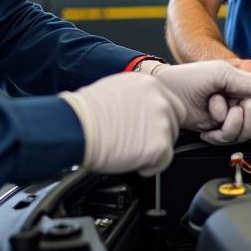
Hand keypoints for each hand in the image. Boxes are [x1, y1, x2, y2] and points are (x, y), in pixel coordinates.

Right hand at [61, 72, 186, 175]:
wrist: (76, 128)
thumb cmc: (86, 113)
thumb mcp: (115, 90)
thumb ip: (136, 97)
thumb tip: (140, 108)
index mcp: (149, 84)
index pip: (171, 104)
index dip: (160, 120)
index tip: (149, 128)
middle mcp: (160, 100)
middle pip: (174, 123)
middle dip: (160, 135)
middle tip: (138, 142)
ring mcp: (162, 122)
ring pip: (169, 142)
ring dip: (153, 150)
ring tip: (129, 150)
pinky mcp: (159, 145)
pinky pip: (163, 161)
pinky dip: (150, 166)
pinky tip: (132, 160)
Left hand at [141, 60, 250, 144]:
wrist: (164, 94)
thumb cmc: (189, 78)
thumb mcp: (222, 74)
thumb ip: (248, 86)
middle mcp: (247, 101)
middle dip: (236, 111)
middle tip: (218, 100)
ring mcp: (236, 118)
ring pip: (245, 131)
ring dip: (223, 121)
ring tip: (211, 108)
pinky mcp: (224, 132)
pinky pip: (230, 140)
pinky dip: (214, 131)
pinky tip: (206, 122)